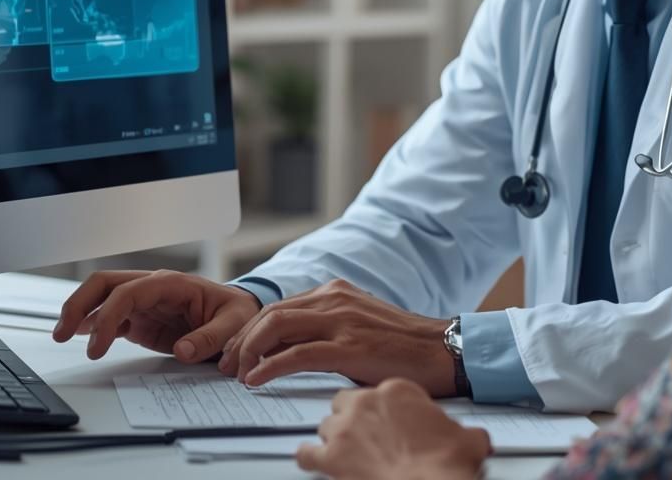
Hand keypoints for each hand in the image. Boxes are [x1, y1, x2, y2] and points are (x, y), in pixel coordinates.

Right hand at [51, 270, 259, 363]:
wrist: (240, 314)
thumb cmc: (238, 313)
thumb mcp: (236, 323)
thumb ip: (211, 337)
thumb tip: (183, 350)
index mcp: (172, 284)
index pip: (128, 293)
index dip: (108, 317)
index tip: (97, 346)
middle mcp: (152, 288)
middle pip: (104, 284)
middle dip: (79, 304)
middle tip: (62, 332)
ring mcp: (144, 302)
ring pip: (101, 297)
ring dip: (80, 313)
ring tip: (61, 335)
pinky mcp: (142, 318)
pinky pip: (111, 316)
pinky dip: (92, 326)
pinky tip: (80, 337)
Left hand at [218, 279, 456, 395]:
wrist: (443, 350)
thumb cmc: (404, 346)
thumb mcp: (360, 325)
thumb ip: (329, 328)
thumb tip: (294, 349)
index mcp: (336, 292)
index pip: (279, 306)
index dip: (251, 329)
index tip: (237, 350)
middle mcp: (335, 299)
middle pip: (270, 314)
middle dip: (241, 339)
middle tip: (228, 365)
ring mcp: (341, 321)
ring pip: (276, 327)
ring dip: (249, 351)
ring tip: (237, 373)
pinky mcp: (349, 347)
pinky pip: (297, 354)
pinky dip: (270, 366)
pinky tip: (256, 379)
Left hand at [295, 379, 490, 479]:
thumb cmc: (446, 462)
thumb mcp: (466, 437)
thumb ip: (463, 431)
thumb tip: (476, 438)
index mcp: (398, 389)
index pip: (378, 389)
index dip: (380, 407)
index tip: (385, 416)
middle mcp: (367, 401)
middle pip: (345, 401)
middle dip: (352, 417)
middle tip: (363, 432)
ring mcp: (346, 427)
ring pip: (326, 424)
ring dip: (334, 437)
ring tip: (343, 449)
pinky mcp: (332, 456)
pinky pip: (307, 452)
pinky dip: (308, 457)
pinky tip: (310, 459)